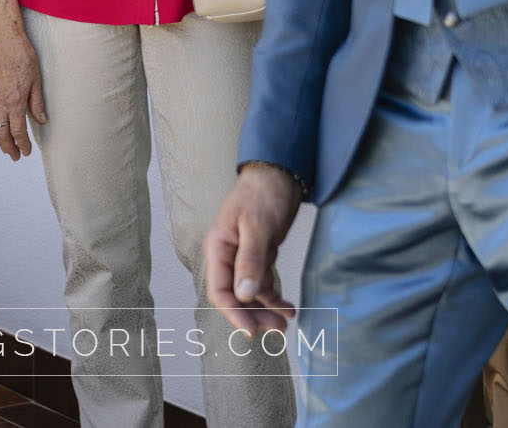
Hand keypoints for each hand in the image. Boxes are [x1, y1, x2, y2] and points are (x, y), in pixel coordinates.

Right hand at [0, 28, 45, 160]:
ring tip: (4, 146)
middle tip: (15, 156)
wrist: (4, 43)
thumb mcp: (36, 81)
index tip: (26, 152)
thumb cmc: (23, 58)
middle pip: (2, 133)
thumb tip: (42, 121)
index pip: (18, 131)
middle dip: (8, 147)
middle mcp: (0, 103)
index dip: (22, 144)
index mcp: (14, 102)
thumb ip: (37, 104)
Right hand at [205, 164, 302, 334]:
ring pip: (251, 293)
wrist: (279, 174)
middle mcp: (228, 256)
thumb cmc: (263, 194)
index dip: (234, 314)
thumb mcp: (258, 226)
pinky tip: (289, 307)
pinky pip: (264, 283)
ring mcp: (244, 257)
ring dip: (266, 310)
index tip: (252, 332)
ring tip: (286, 323)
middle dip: (254, 316)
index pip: (220, 291)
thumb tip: (244, 296)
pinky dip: (275, 297)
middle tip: (277, 330)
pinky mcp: (260, 256)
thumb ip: (251, 261)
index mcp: (218, 248)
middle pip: (235, 297)